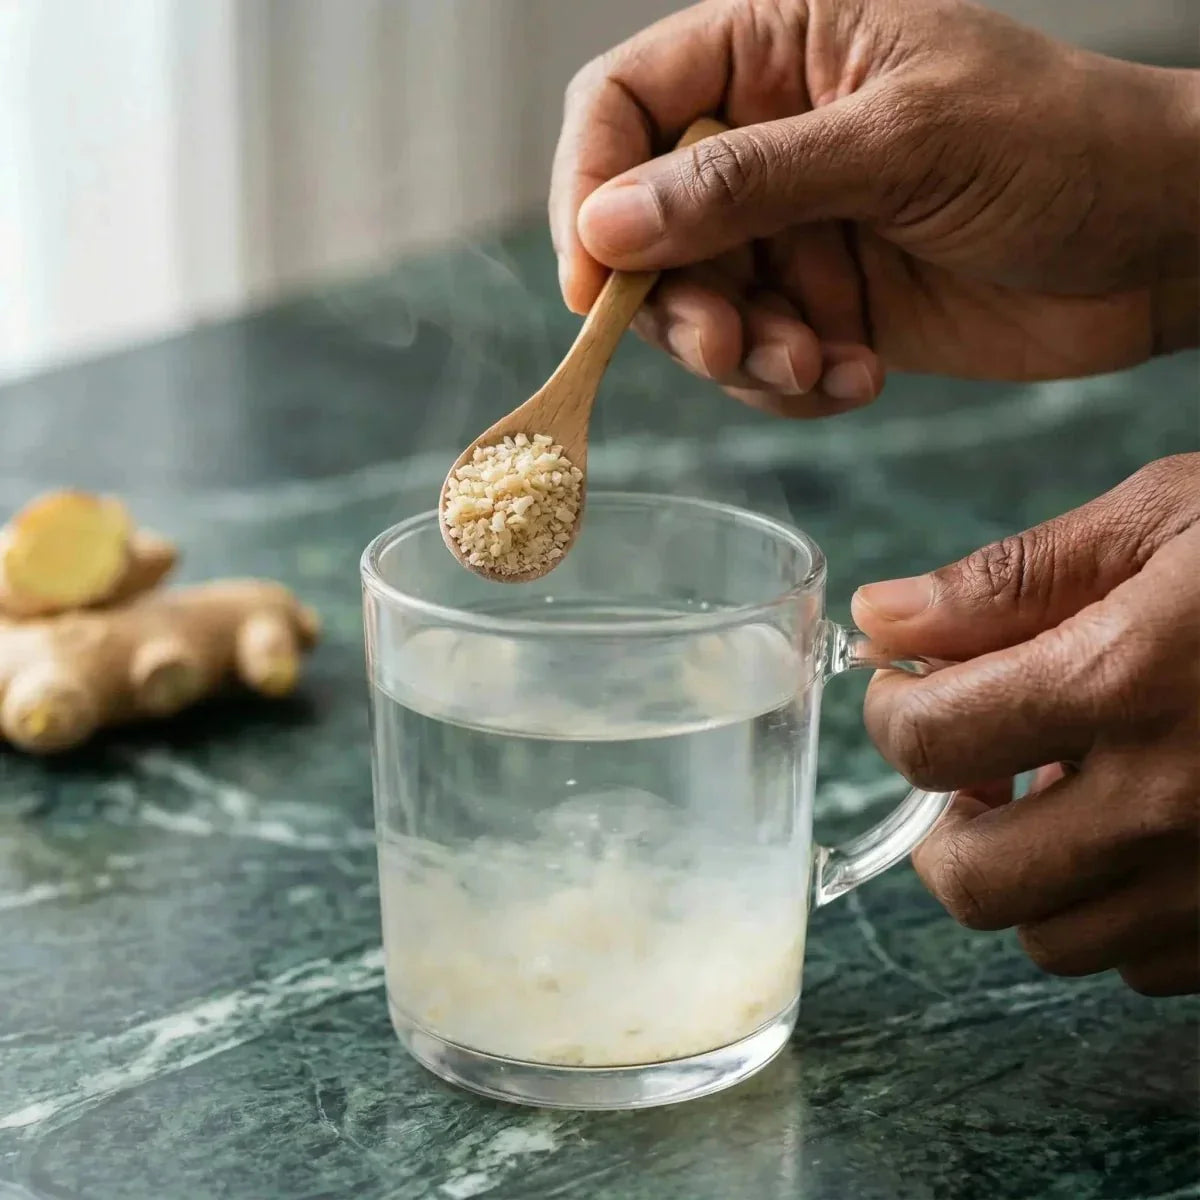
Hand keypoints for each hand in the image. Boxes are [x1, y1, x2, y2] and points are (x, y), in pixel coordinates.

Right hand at [551, 0, 1198, 416]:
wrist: (1157, 245)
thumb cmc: (1058, 147)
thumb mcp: (899, 145)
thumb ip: (745, 183)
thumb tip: (606, 223)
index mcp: (777, 50)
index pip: (625, 104)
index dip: (588, 190)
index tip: (593, 283)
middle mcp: (767, 141)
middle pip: (645, 226)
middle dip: (680, 302)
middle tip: (729, 348)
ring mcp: (794, 229)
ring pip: (698, 307)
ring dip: (743, 355)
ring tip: (816, 365)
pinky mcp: (822, 306)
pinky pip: (758, 361)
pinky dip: (792, 384)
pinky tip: (858, 377)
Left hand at [850, 454, 1199, 995]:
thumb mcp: (1168, 519)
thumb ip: (1008, 579)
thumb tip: (881, 617)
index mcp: (1130, 681)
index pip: (930, 742)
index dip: (892, 713)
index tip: (904, 688)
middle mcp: (1176, 805)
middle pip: (974, 882)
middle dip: (945, 821)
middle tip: (970, 759)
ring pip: (1054, 938)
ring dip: (1027, 869)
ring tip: (1059, 789)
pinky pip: (1146, 961)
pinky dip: (1115, 904)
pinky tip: (1143, 828)